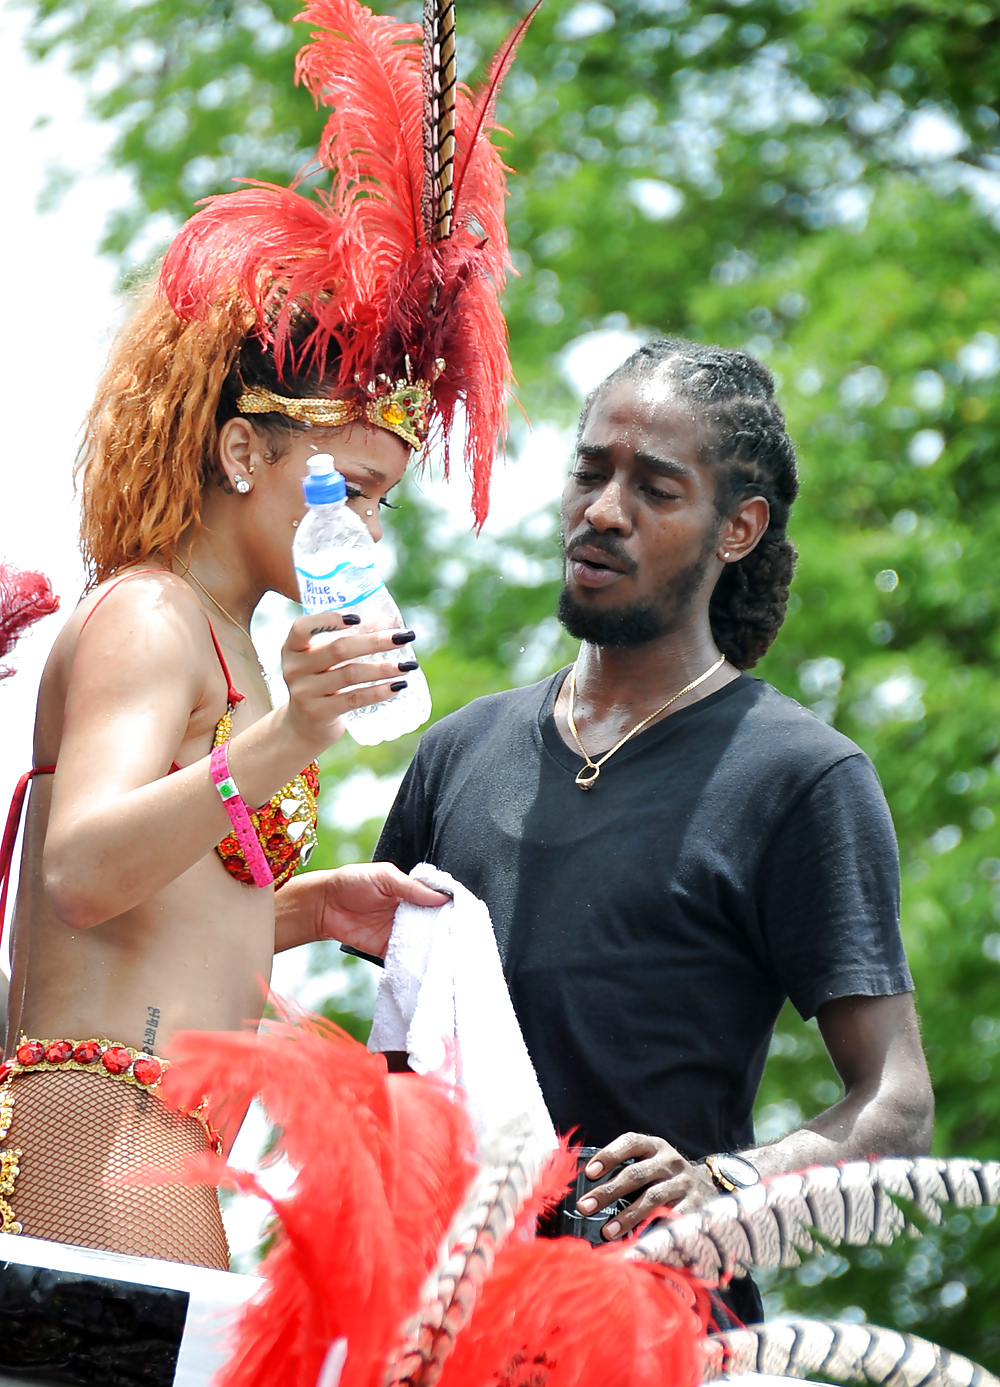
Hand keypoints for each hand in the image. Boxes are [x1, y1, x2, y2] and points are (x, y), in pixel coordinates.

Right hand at [280, 613, 418, 754]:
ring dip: (383, 668)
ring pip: (350, 674)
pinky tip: (397, 687)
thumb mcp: (326, 659)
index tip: (359, 618)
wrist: (302, 725)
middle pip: (338, 649)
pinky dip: (378, 692)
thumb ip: (352, 638)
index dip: (329, 619)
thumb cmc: (321, 682)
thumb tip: (391, 623)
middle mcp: (294, 668)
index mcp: (293, 648)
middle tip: (404, 637)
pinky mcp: (319, 713)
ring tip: (408, 666)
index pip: (303, 627)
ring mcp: (305, 692)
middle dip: (376, 641)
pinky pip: (354, 699)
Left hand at [313, 862, 450, 957]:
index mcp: (411, 892)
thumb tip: (442, 897)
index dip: (451, 907)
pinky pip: (406, 957)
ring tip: (453, 953)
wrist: (323, 906)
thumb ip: (412, 887)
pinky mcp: (388, 949)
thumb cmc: (351, 882)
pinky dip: (416, 962)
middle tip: (463, 937)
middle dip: (447, 930)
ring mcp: (399, 932)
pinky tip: (429, 965)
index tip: (467, 915)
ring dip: (434, 947)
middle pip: (434, 923)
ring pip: (423, 942)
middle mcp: (409, 912)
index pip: (437, 900)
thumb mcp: (384, 877)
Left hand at [576, 1132, 717, 1238]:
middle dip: (608, 1192)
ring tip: (607, 1232)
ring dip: (627, 1216)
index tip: (589, 1173)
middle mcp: (670, 1161)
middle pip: (636, 1174)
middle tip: (585, 1208)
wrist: (707, 1186)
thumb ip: (625, 1171)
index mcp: (655, 1146)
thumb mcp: (649, 1163)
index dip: (609, 1155)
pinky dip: (654, 1229)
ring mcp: (684, 1182)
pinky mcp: (695, 1204)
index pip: (631, 1143)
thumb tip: (590, 1193)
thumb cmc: (663, 1177)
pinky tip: (638, 1242)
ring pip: (652, 1198)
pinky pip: (672, 1218)